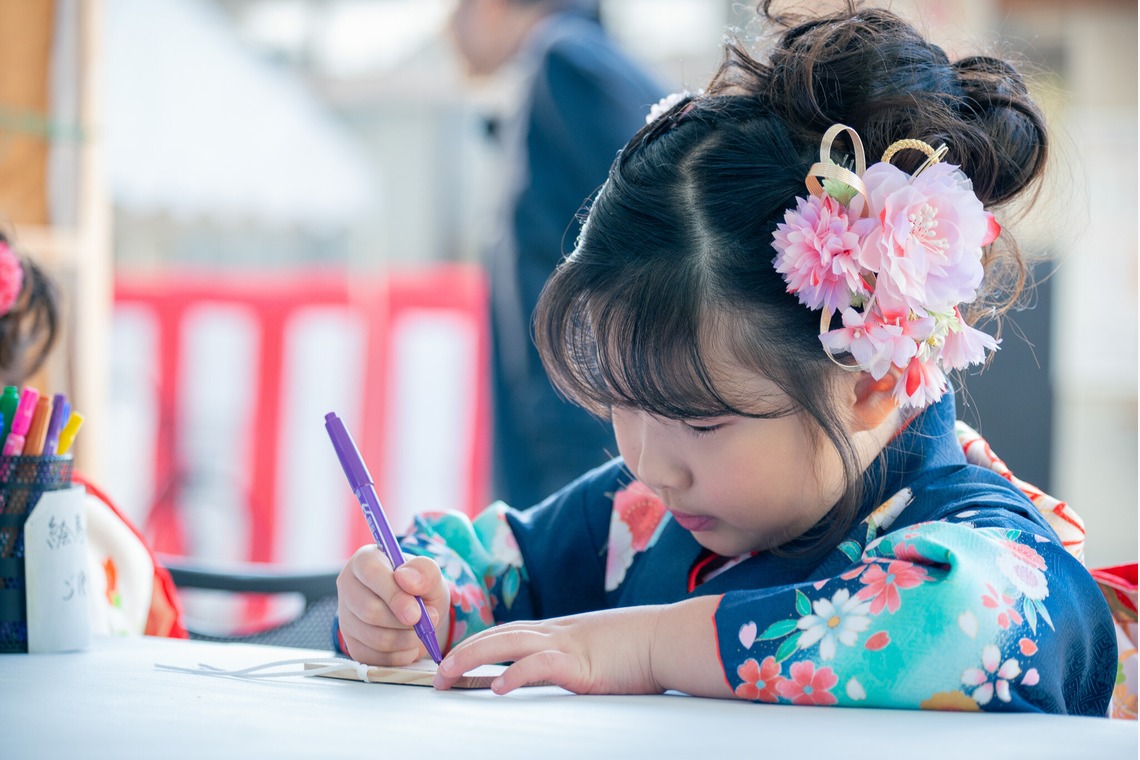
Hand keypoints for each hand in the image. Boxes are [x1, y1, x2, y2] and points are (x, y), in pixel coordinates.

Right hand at [336, 545, 450, 665]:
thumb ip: (425, 572)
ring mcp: (346, 617)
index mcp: (364, 560)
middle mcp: (348, 586)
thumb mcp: (431, 575)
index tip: (416, 612)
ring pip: (374, 637)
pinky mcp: (352, 644)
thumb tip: (407, 579)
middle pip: (370, 611)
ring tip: (421, 631)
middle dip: (404, 622)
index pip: (370, 573)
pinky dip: (399, 655)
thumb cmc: (421, 588)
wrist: (420, 612)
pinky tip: (409, 643)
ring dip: (406, 639)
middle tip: (427, 621)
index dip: (394, 594)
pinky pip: (374, 658)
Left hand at [433, 596, 731, 697]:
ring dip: (473, 659)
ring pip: (508, 644)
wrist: (669, 639)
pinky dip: (515, 676)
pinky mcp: (581, 666)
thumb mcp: (599, 650)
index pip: (509, 632)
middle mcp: (557, 633)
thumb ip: (575, 659)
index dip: (478, 643)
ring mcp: (567, 646)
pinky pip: (540, 667)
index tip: (454, 659)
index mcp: (560, 630)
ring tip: (448, 676)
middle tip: (437, 673)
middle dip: (463, 652)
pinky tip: (497, 688)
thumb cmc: (642, 648)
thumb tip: (560, 674)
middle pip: (499, 634)